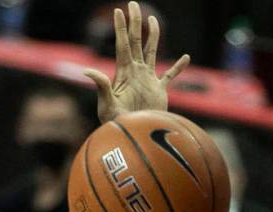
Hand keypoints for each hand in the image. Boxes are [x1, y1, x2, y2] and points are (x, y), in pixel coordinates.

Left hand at [84, 2, 189, 123]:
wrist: (133, 136)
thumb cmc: (117, 123)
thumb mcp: (106, 105)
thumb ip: (101, 87)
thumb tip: (87, 71)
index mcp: (123, 72)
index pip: (122, 44)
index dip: (120, 28)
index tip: (118, 11)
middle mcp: (135, 72)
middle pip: (135, 42)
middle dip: (134, 23)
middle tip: (134, 5)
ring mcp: (147, 80)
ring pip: (151, 52)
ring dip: (153, 36)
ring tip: (153, 20)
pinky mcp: (159, 91)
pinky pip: (170, 76)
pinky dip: (178, 67)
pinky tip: (185, 58)